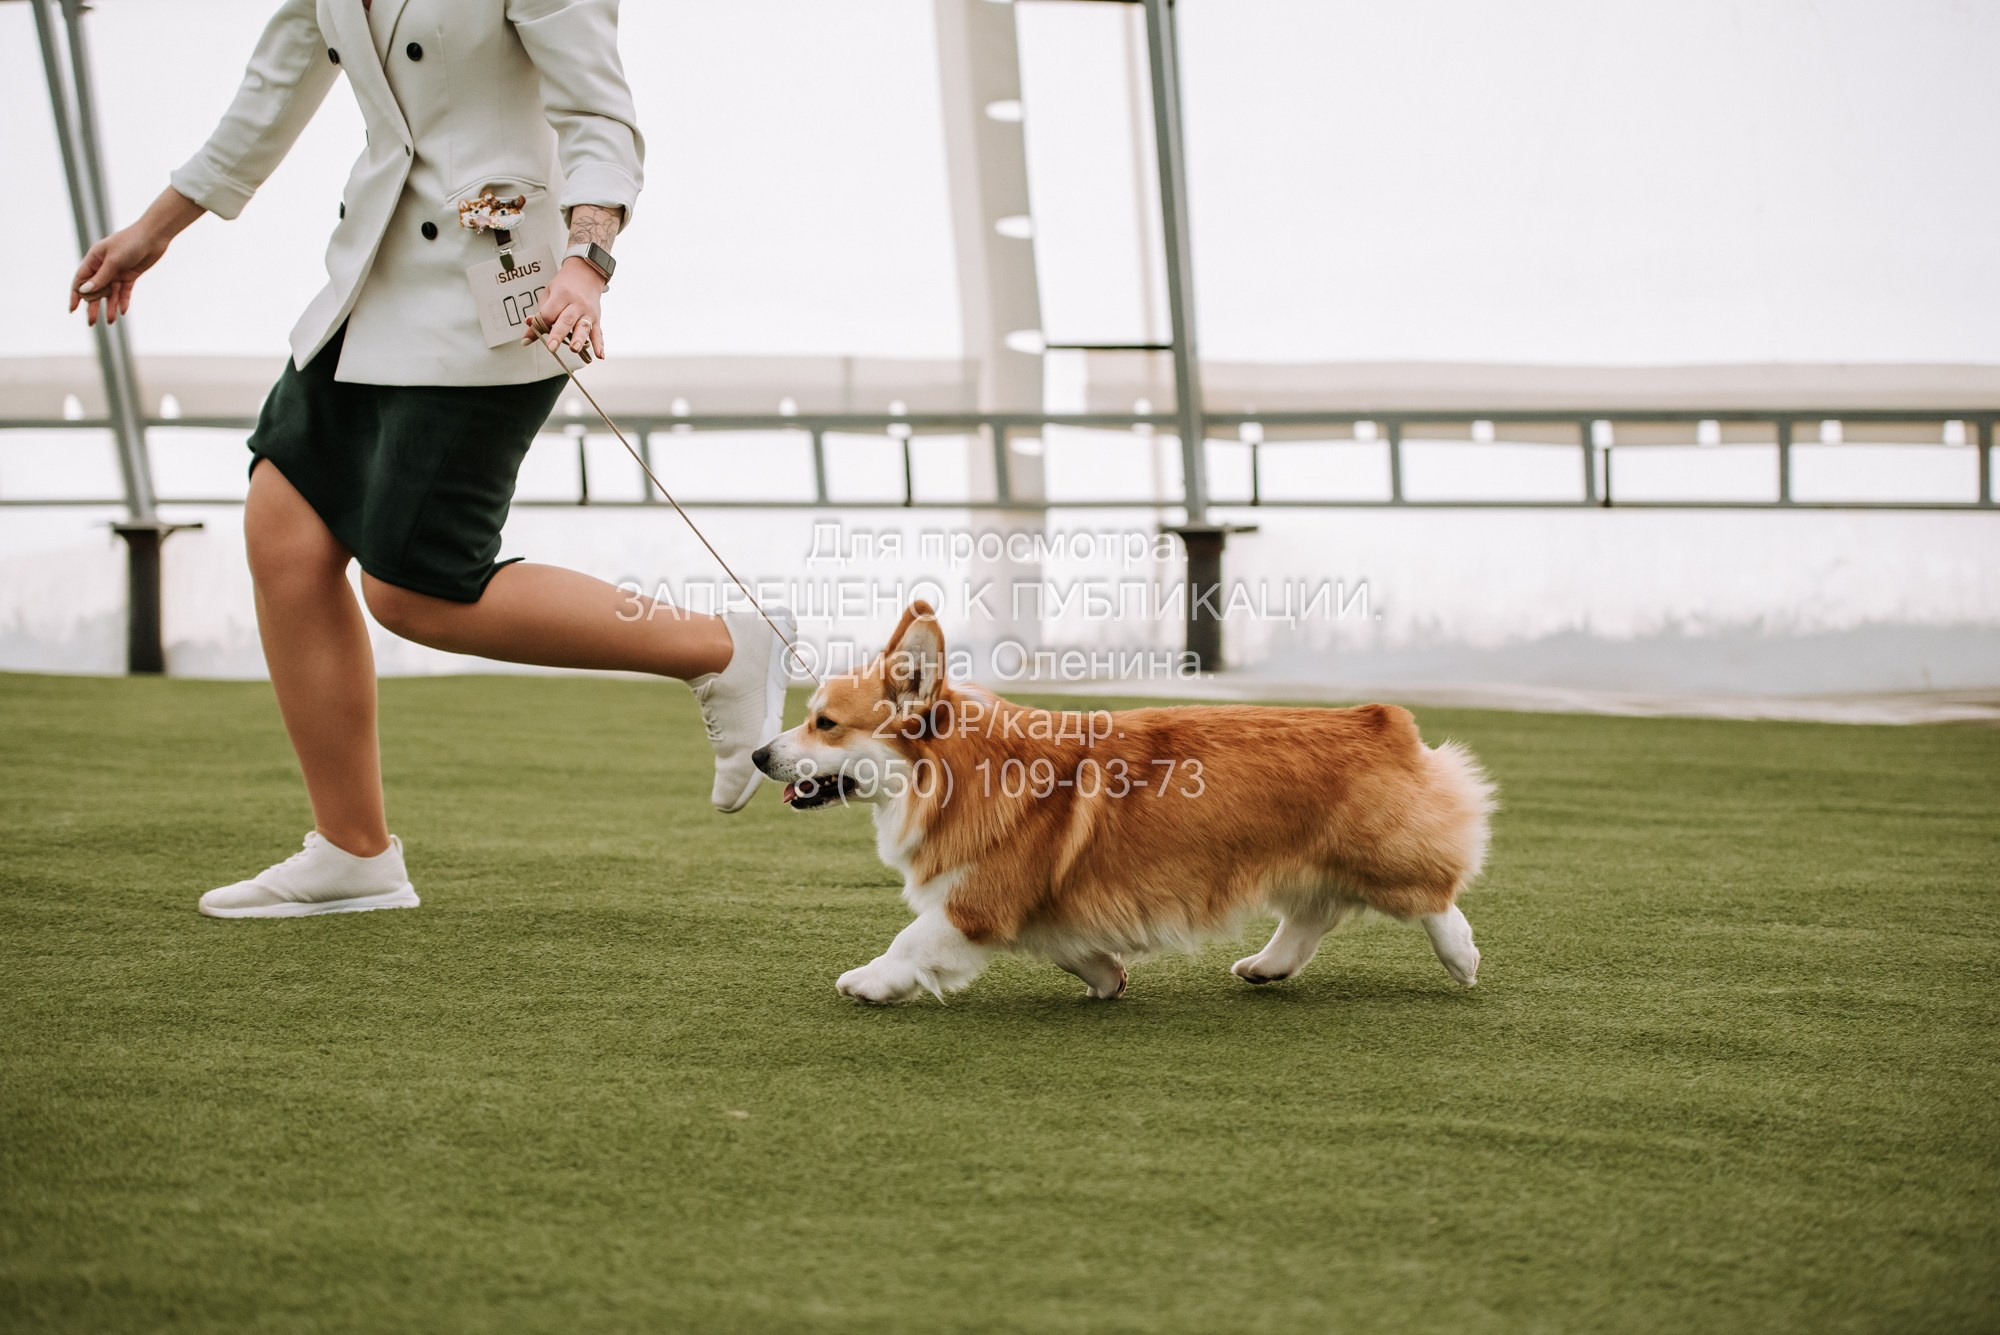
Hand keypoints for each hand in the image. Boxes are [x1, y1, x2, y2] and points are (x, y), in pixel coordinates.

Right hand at [69, 187, 201, 327]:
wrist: (153, 236)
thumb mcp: (113, 260)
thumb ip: (100, 277)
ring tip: (110, 322)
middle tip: (91, 323)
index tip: (72, 310)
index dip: (76, 295)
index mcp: (93, 259)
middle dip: (93, 306)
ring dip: (109, 307)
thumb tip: (84, 291)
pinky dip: (123, 301)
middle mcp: (103, 267)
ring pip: (110, 293)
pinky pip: (125, 292)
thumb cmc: (130, 243)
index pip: (81, 280)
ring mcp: (117, 272)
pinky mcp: (130, 276)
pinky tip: (123, 312)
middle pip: (95, 290)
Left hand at [527, 257, 606, 360]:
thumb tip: (529, 326)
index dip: (540, 323)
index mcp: (562, 295)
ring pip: (583, 327)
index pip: (549, 313)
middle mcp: (576, 303)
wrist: (586, 273)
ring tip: (575, 349)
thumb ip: (541, 312)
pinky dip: (600, 345)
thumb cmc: (564, 286)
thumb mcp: (548, 293)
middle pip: (566, 321)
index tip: (531, 336)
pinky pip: (598, 333)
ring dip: (579, 339)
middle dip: (558, 335)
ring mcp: (588, 312)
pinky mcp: (597, 319)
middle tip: (551, 347)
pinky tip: (600, 355)